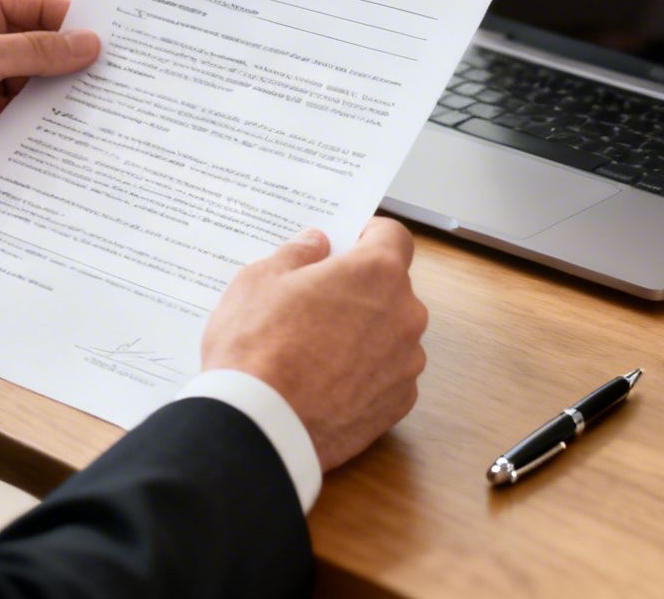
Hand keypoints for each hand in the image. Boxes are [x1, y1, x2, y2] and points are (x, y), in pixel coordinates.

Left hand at [0, 0, 99, 194]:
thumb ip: (36, 51)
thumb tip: (89, 44)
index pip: (41, 9)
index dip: (77, 23)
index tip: (118, 39)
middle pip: (45, 53)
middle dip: (77, 67)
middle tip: (123, 80)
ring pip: (38, 91)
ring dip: (64, 102)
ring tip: (109, 113)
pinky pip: (24, 125)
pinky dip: (46, 131)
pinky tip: (76, 140)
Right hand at [201, 217, 427, 471]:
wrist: (260, 427)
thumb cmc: (258, 348)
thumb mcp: (260, 280)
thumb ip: (297, 254)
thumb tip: (316, 244)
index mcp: (376, 273)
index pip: (393, 236)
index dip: (368, 236)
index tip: (347, 245)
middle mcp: (405, 314)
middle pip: (390, 287)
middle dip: (359, 288)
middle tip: (315, 301)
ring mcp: (406, 363)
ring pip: (390, 333)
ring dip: (364, 333)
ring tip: (315, 349)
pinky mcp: (398, 404)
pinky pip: (387, 375)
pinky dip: (364, 374)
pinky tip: (326, 382)